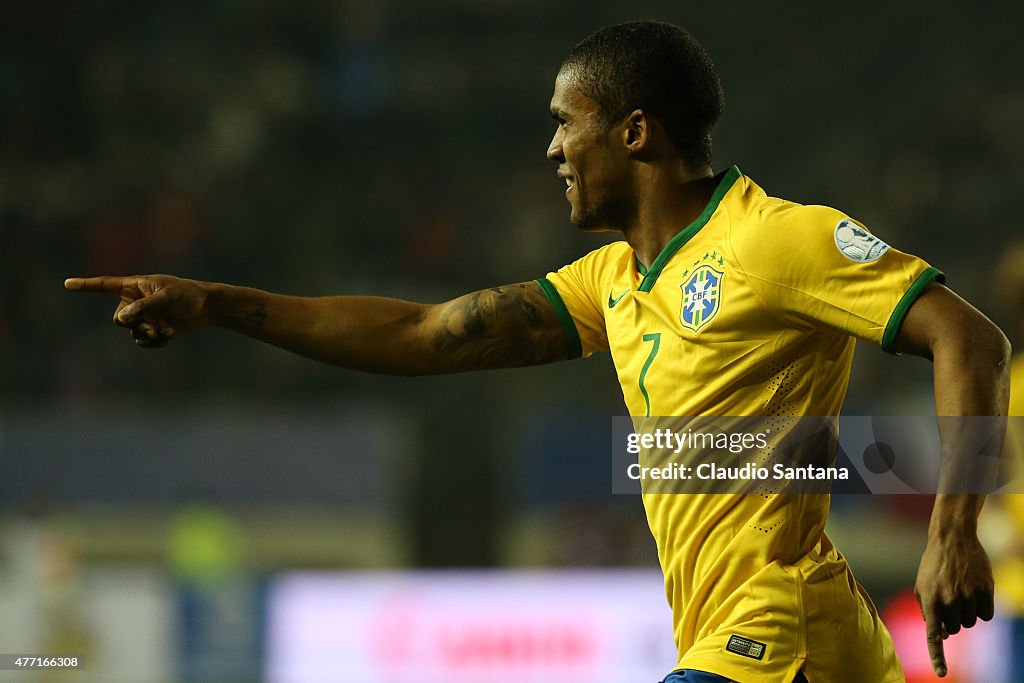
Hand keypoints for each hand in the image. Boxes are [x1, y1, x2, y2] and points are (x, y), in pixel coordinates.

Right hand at [64, 275, 211, 347]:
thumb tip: (122, 319)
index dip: (86, 286)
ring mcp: (144, 316)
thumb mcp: (166, 297)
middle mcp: (135, 301)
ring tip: (163, 332)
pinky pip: (143, 341)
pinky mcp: (154, 329)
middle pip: (119, 318)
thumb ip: (144, 306)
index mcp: (135, 286)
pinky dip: (154, 342)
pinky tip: (169, 337)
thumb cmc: (188, 295)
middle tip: (151, 327)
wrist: (207, 308)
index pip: (106, 285)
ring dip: (146, 335)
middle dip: (133, 325)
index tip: (67, 284)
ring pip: (131, 332)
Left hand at [913, 531, 994, 676]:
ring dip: (966, 613)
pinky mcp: (985, 590)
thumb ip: (929, 612)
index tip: (941, 674)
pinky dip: (982, 609)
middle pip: (956, 629)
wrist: (952, 539)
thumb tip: (944, 635)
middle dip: (952, 620)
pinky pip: (986, 615)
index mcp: (930, 600)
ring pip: (971, 623)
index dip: (938, 656)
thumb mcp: (922, 587)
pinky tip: (974, 592)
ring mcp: (968, 595)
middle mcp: (949, 600)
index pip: (934, 635)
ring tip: (959, 592)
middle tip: (949, 600)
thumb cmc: (934, 566)